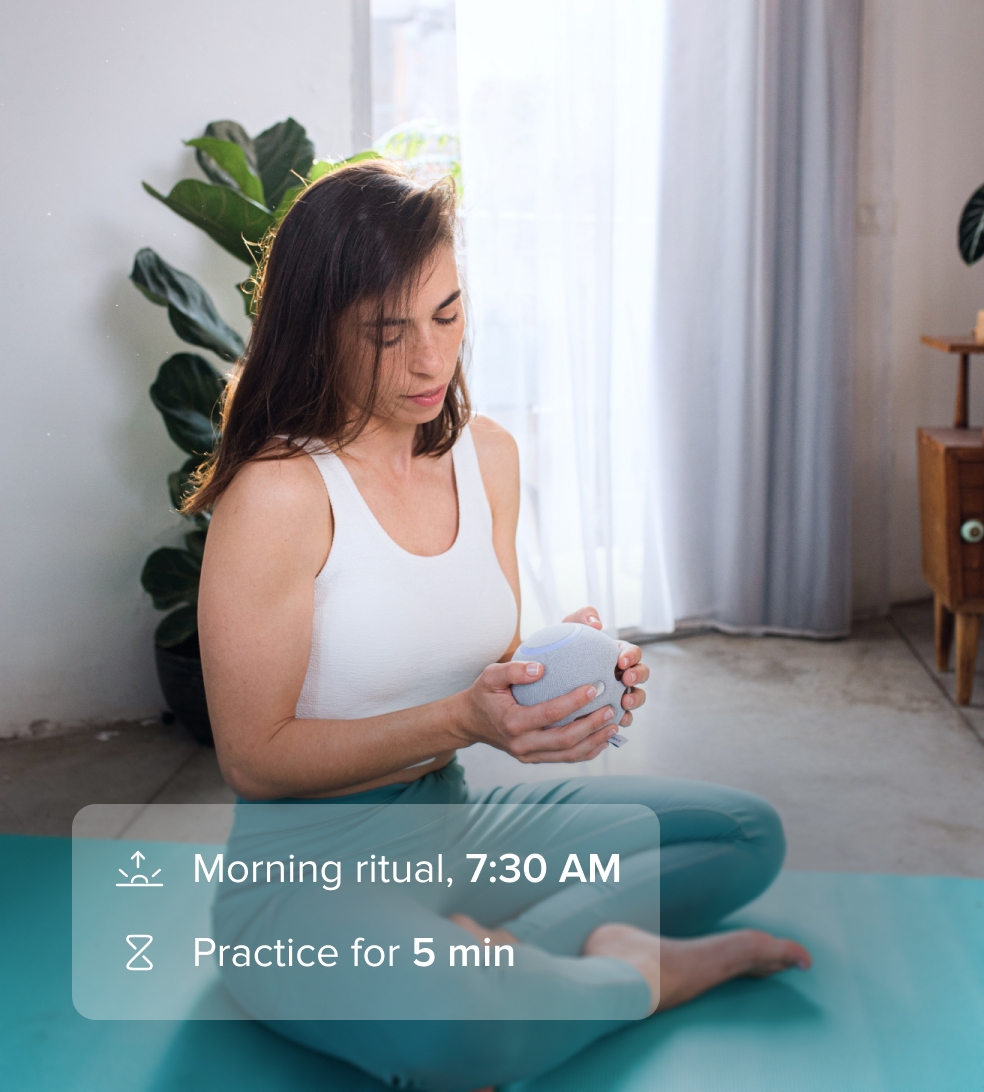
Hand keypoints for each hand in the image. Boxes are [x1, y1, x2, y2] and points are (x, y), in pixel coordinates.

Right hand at [456, 660, 620, 763]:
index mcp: (512, 722)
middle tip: (611, 708)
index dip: (574, 702)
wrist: (470, 722)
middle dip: (591, 725)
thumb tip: (540, 667)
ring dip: (594, 741)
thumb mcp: (490, 675)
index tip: (594, 687)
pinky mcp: (533, 759)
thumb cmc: (483, 694)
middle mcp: (521, 744)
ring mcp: (528, 755)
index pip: (549, 714)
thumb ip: (513, 670)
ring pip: (567, 754)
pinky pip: (564, 759)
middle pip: (564, 740)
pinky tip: (602, 740)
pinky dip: (586, 752)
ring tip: (614, 725)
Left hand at [562, 605, 648, 726]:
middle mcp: (622, 673)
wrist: (549, 671)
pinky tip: (614, 722)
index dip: (632, 656)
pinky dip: (623, 719)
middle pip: (642, 674)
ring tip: (624, 702)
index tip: (621, 661)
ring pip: (637, 697)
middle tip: (626, 679)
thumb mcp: (571, 626)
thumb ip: (583, 616)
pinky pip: (623, 717)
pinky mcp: (611, 710)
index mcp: (618, 654)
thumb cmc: (563, 645)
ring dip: (635, 700)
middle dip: (639, 676)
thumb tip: (597, 623)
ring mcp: (619, 692)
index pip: (633, 653)